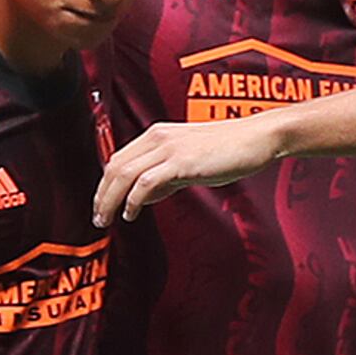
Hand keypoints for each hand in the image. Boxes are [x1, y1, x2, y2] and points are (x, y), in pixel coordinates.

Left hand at [95, 118, 280, 225]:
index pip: (118, 158)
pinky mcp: (181, 162)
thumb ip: (167, 178)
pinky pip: (146, 182)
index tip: (102, 204)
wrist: (257, 137)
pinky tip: (131, 212)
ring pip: (124, 174)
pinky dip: (133, 200)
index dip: (105, 184)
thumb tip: (146, 196)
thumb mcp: (192, 162)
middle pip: (115, 166)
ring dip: (110, 200)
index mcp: (158, 135)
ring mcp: (169, 149)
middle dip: (101, 195)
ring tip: (107, 219)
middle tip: (98, 218)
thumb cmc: (231, 149)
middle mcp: (158, 138)